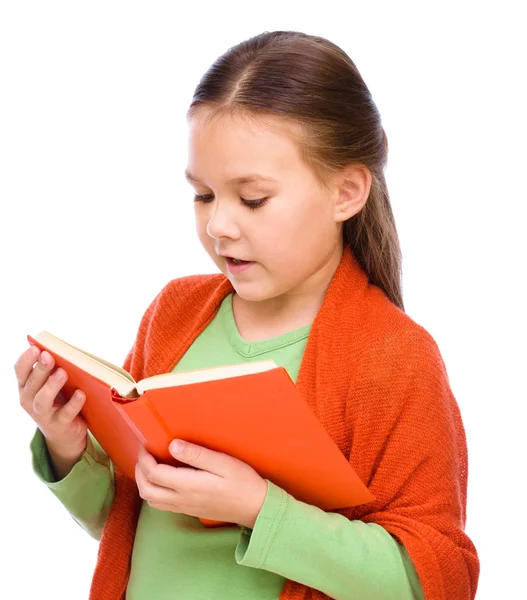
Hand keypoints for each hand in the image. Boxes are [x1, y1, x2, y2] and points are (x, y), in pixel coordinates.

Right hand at [15, 345, 87, 473]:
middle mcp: (29, 400)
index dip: (26, 359)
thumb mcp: (51, 384)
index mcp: (26, 387)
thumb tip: (58, 348)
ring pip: (42, 400)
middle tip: (49, 356)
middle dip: (40, 369)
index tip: (35, 348)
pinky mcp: (59, 424)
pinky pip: (65, 414)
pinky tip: (81, 393)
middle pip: (32, 384)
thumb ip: (51, 369)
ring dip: (52, 385)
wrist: (63, 433)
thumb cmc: (58, 400)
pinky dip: (73, 403)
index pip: (20, 371)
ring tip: (62, 373)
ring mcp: (43, 414)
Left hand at [135, 440, 267, 528]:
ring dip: (144, 482)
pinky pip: (161, 505)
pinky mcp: (188, 511)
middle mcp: (182, 499)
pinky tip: (162, 478)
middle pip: (146, 490)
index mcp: (189, 485)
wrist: (255, 508)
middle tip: (145, 453)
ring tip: (150, 464)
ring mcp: (184, 507)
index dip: (145, 457)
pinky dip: (153, 490)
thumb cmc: (242, 482)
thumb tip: (172, 446)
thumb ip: (197, 455)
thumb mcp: (223, 463)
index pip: (154, 473)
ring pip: (151, 500)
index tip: (146, 443)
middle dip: (139, 470)